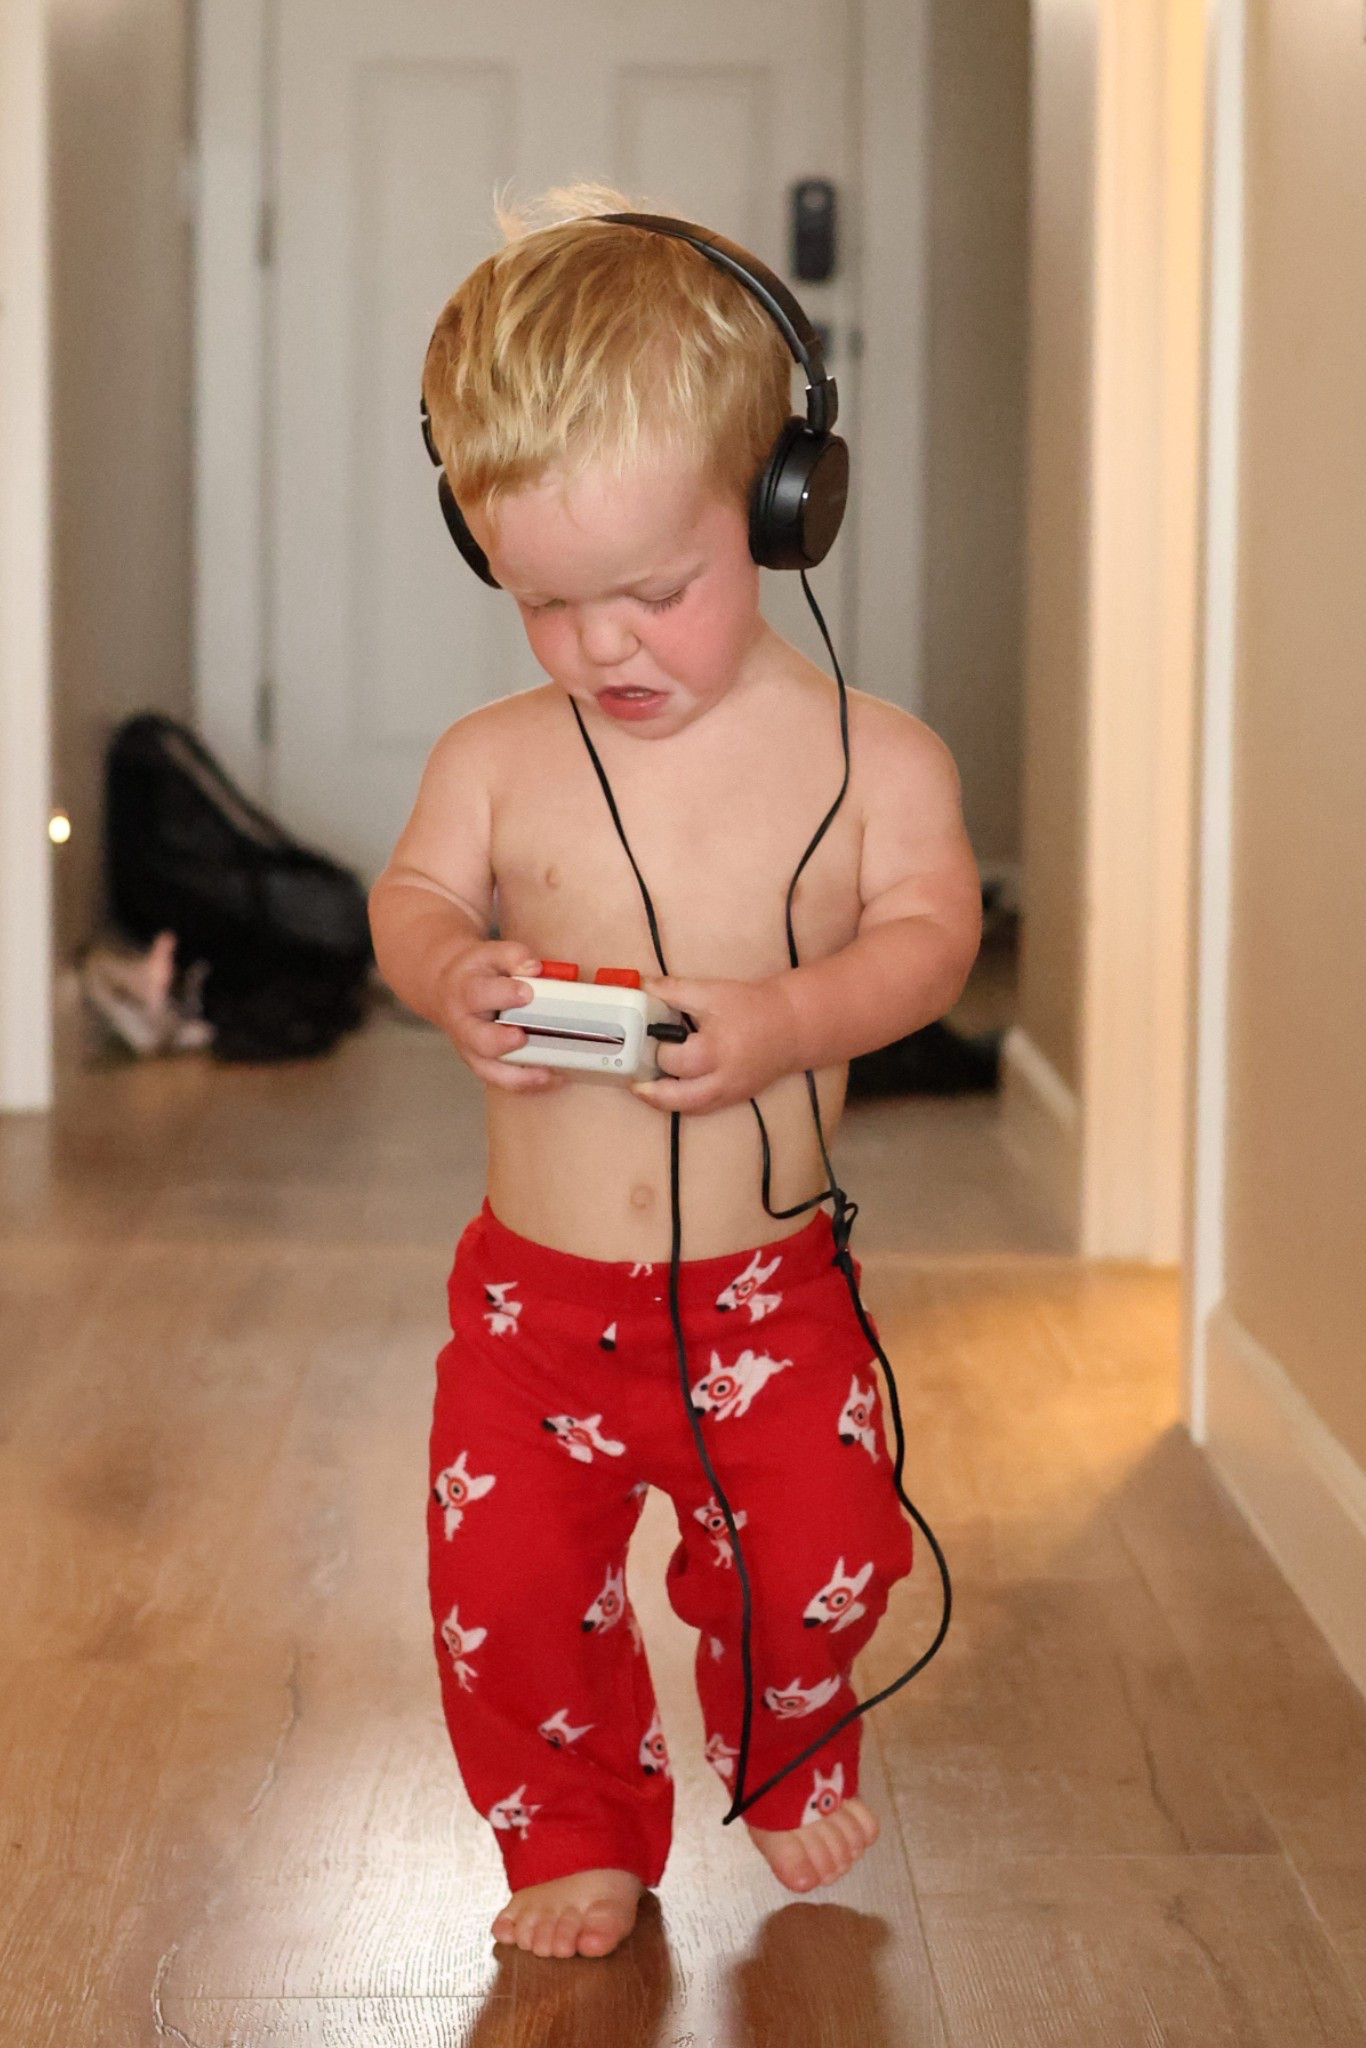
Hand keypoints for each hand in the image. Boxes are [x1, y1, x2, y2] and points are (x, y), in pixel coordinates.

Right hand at [437, 940, 569, 1093]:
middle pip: (479, 1040)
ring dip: (519, 1076)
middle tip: (524, 1036)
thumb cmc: (477, 971)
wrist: (447, 988)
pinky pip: (501, 1081)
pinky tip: (552, 1078)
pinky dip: (526, 1083)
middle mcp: (464, 1025)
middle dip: (502, 1041)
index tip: (527, 993)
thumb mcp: (490, 953)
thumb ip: (514, 956)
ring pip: (489, 1070)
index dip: (505, 994)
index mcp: (465, 991)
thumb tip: (535, 968)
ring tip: (548, 1073)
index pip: (480, 993)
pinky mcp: (482, 1064)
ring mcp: (471, 1049)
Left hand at [632, 973, 801, 1114]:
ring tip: (644, 1086)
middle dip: (649, 1089)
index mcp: (712, 1051)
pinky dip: (681, 1102)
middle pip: (674, 1098)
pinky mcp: (734, 1099)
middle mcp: (720, 1080)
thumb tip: (641, 986)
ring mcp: (728, 1094)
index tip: (639, 1038)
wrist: (791, 1026)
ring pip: (686, 1109)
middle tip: (631, 1076)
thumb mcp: (710, 991)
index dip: (651, 1048)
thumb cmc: (750, 1006)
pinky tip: (669, 1089)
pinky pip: (701, 1109)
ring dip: (662, 1101)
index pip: (670, 1058)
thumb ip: (672, 990)